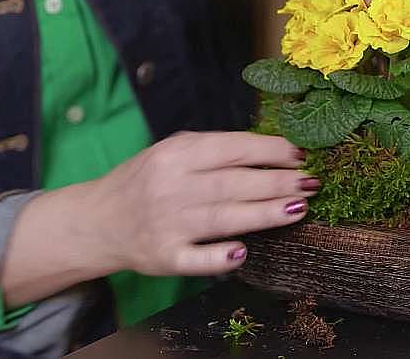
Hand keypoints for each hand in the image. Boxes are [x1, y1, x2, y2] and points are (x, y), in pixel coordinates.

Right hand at [0, 132, 315, 305]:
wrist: (97, 220)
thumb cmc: (148, 181)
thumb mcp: (173, 152)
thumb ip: (216, 150)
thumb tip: (273, 151)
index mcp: (176, 155)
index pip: (233, 149)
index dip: (271, 151)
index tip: (300, 154)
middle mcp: (171, 187)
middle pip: (234, 184)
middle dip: (278, 182)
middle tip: (312, 182)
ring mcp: (167, 224)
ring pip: (224, 218)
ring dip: (265, 214)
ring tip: (300, 208)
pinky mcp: (164, 257)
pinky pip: (196, 259)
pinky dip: (219, 257)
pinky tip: (243, 251)